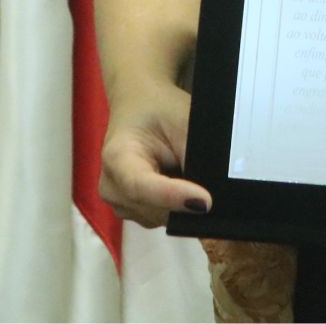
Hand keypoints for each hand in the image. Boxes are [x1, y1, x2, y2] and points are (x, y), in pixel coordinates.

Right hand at [99, 78, 211, 227]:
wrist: (141, 107)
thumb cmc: (160, 109)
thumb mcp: (182, 121)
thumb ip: (193, 154)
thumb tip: (208, 192)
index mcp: (117, 157)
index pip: (142, 186)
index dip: (174, 196)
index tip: (205, 203)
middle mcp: (110, 186)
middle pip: (152, 208)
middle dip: (184, 203)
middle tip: (215, 190)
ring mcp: (118, 202)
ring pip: (158, 217)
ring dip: (181, 204)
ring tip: (193, 175)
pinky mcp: (131, 210)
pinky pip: (160, 217)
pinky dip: (177, 206)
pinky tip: (185, 184)